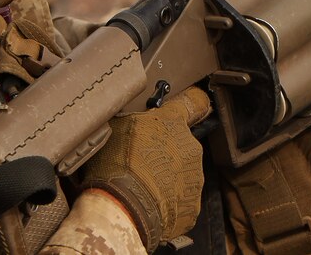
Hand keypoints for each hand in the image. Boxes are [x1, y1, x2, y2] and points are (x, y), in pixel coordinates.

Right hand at [80, 87, 211, 249]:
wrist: (124, 208)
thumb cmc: (117, 164)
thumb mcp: (118, 127)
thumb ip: (136, 119)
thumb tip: (135, 118)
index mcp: (173, 122)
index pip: (194, 102)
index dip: (192, 103)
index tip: (190, 106)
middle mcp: (190, 146)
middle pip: (183, 144)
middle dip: (168, 150)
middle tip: (143, 161)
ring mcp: (194, 178)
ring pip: (182, 172)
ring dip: (168, 177)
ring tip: (142, 187)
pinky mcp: (192, 206)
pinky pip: (181, 200)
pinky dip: (168, 203)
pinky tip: (149, 204)